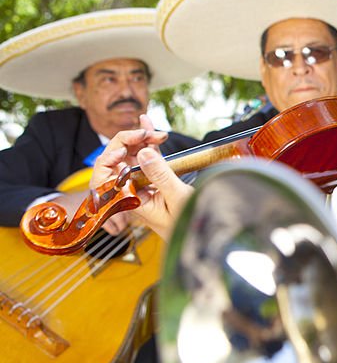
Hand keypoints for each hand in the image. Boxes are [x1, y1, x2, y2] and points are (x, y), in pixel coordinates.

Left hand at [90, 114, 191, 239]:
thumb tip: (143, 153)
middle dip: (129, 142)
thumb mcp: (176, 198)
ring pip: (134, 159)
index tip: (128, 142)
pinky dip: (149, 146)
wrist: (201, 238)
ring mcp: (144, 188)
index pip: (109, 175)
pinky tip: (150, 131)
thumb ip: (160, 175)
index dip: (113, 154)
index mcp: (131, 201)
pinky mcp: (156, 183)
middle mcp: (133, 194)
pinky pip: (148, 161)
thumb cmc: (189, 226)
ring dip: (140, 140)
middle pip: (119, 163)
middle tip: (145, 131)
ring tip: (148, 124)